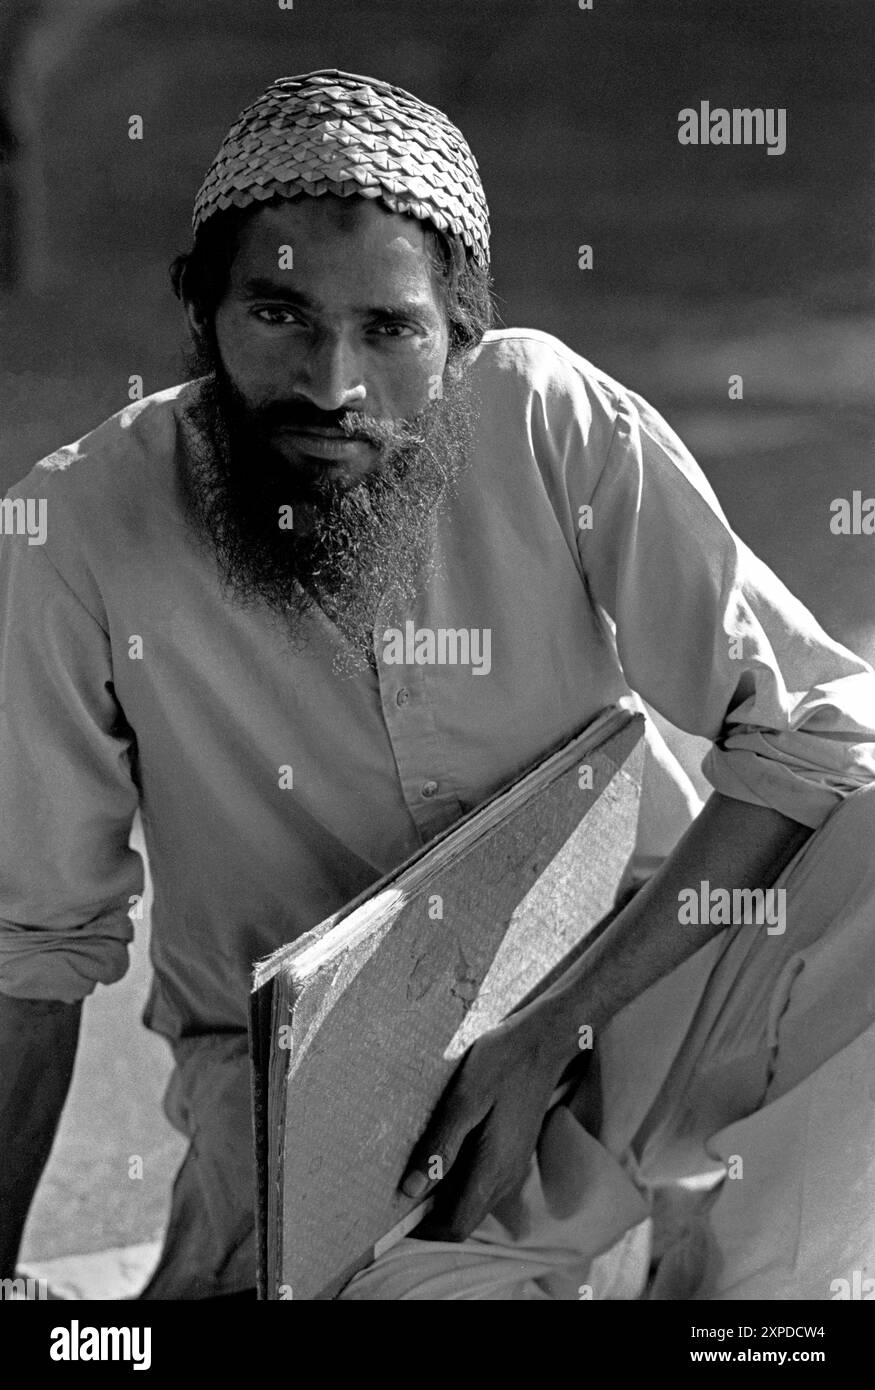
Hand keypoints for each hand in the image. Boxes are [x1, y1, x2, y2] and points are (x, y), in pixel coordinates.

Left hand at [399, 1007, 574, 1241]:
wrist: (542, 1041)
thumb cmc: (502, 1063)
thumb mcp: (464, 1099)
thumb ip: (440, 1146)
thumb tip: (411, 1190)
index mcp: (493, 1168)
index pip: (457, 1226)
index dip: (425, 1231)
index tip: (395, 1217)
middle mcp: (506, 1176)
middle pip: (465, 1218)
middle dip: (431, 1217)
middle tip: (397, 1193)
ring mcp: (512, 1165)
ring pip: (473, 1201)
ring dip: (444, 1198)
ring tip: (413, 1170)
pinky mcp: (512, 1150)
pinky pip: (482, 1181)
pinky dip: (458, 1179)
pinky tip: (440, 1151)